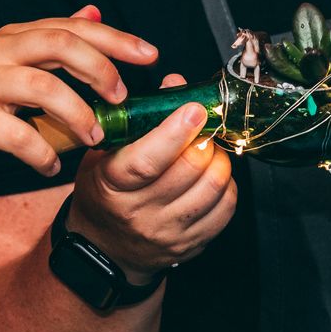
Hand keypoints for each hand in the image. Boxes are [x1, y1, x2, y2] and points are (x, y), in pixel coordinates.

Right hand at [0, 9, 155, 203]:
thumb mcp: (5, 63)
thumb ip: (48, 41)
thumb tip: (94, 11)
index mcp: (10, 38)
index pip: (71, 27)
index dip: (114, 38)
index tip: (150, 55)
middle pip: (60, 44)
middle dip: (101, 69)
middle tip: (122, 98)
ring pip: (43, 87)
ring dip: (78, 114)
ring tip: (94, 137)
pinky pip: (16, 135)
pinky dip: (42, 153)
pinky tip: (51, 167)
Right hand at [63, 73, 237, 278]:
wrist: (104, 246)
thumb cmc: (106, 192)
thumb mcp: (107, 151)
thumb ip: (140, 117)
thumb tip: (176, 85)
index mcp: (112, 185)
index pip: (148, 161)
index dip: (176, 132)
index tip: (194, 109)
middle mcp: (139, 213)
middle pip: (189, 170)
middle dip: (203, 140)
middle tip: (201, 129)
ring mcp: (167, 233)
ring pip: (212, 187)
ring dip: (218, 160)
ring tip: (206, 151)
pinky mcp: (190, 245)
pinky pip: (225, 208)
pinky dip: (226, 185)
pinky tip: (211, 176)